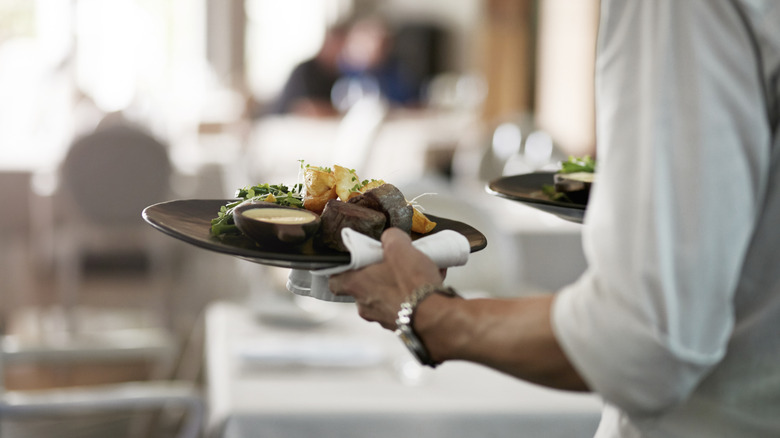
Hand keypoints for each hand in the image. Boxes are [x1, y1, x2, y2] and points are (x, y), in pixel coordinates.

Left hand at [329, 227, 443, 329]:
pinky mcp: (403, 325)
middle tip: (393, 262)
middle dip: (379, 274)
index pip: (336, 281)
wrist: (437, 316)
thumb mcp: (399, 247)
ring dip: (399, 284)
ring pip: (387, 296)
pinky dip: (414, 295)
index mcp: (357, 285)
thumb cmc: (413, 284)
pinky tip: (431, 282)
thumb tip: (391, 238)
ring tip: (419, 270)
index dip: (343, 270)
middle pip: (366, 286)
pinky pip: (405, 306)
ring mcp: (383, 318)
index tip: (353, 261)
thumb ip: (391, 237)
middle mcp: (366, 306)